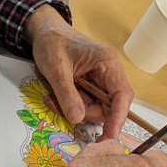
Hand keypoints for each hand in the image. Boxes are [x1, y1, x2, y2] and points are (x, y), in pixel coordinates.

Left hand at [27, 5, 131, 140]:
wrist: (44, 30)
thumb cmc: (51, 43)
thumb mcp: (55, 69)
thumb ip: (67, 94)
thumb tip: (78, 119)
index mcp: (107, 63)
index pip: (122, 95)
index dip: (118, 118)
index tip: (110, 136)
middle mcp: (110, 71)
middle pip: (111, 105)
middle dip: (89, 113)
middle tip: (65, 111)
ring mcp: (102, 77)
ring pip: (98, 106)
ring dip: (79, 109)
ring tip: (56, 99)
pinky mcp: (93, 82)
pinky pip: (89, 101)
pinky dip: (75, 104)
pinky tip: (59, 97)